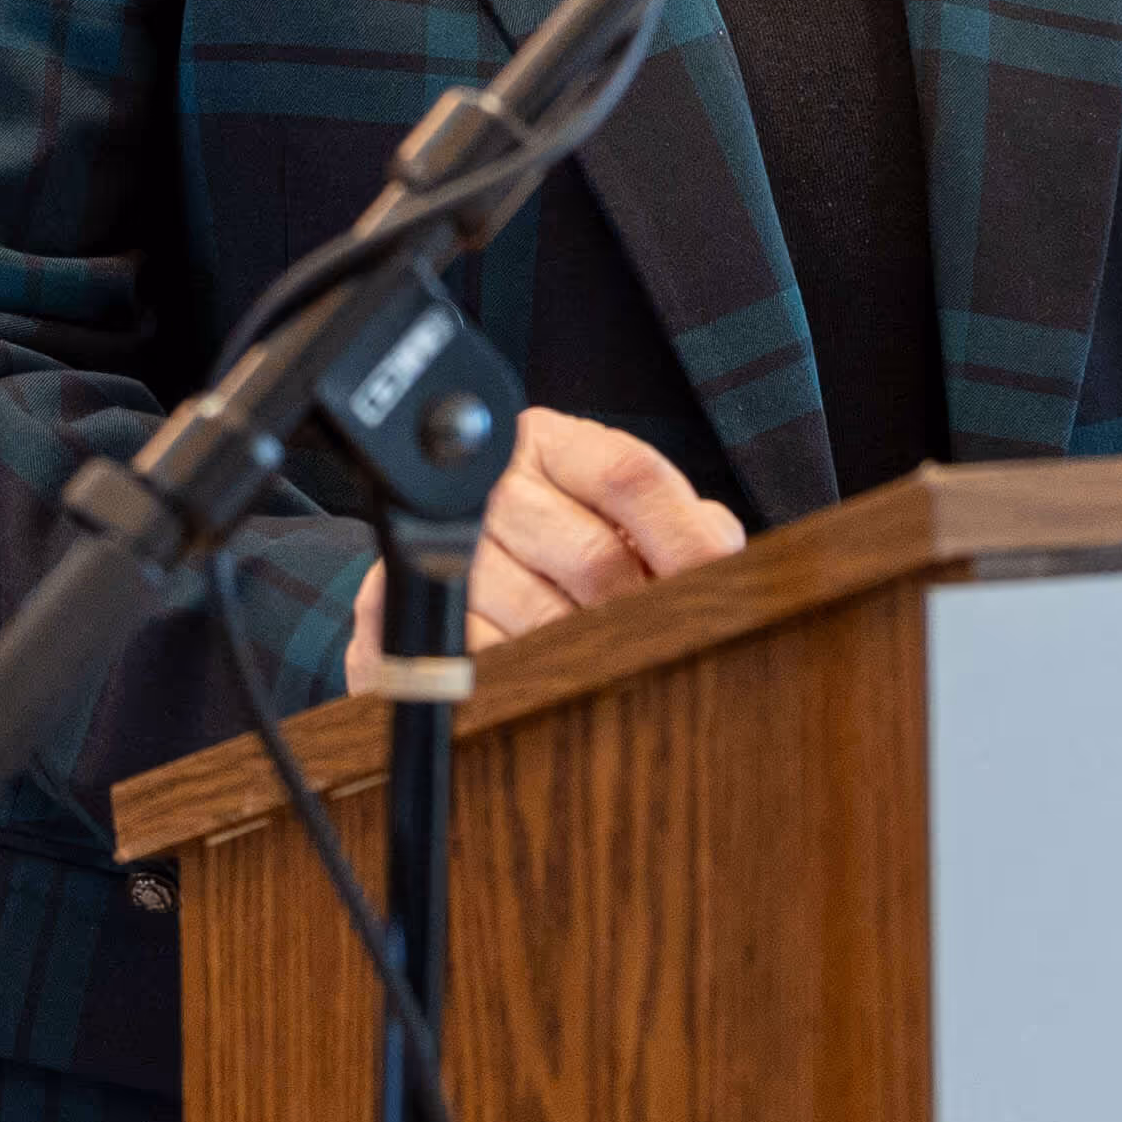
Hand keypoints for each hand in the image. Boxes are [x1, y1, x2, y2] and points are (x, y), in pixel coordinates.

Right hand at [343, 407, 745, 691]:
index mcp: (550, 443)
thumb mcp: (632, 527)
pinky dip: (528, 677)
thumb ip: (686, 530)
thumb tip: (724, 565)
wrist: (448, 596)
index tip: (717, 583)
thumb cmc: (564, 557)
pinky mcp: (398, 613)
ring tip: (602, 659)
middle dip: (638, 613)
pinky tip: (544, 674)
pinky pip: (487, 659)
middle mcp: (489, 482)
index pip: (631, 475)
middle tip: (658, 641)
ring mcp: (439, 545)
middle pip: (595, 557)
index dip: (683, 538)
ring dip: (587, 653)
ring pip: (543, 616)